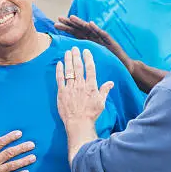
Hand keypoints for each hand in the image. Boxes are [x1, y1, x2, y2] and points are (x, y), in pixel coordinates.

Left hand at [55, 16, 133, 74]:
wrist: (125, 66)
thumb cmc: (109, 63)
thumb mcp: (93, 59)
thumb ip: (83, 55)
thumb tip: (69, 55)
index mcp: (89, 42)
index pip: (75, 34)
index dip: (66, 29)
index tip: (55, 25)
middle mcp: (94, 39)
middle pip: (80, 29)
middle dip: (70, 23)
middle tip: (59, 18)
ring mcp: (102, 40)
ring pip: (90, 30)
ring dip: (81, 23)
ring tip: (72, 17)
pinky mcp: (111, 42)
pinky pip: (103, 35)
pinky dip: (97, 29)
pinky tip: (91, 24)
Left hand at [56, 47, 113, 161]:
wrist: (78, 123)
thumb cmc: (91, 114)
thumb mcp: (101, 102)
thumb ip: (104, 91)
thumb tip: (111, 83)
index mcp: (91, 86)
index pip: (90, 69)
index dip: (88, 58)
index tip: (86, 51)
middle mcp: (80, 85)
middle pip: (78, 67)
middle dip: (76, 56)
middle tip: (75, 48)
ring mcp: (70, 88)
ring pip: (69, 70)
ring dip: (68, 60)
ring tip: (67, 52)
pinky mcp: (61, 92)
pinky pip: (60, 79)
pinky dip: (59, 70)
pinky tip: (59, 64)